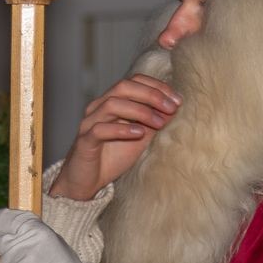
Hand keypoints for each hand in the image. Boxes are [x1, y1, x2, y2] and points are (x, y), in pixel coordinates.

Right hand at [49, 74, 180, 199]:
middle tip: (171, 108)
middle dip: (151, 95)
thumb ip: (154, 122)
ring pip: (112, 104)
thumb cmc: (113, 157)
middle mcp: (99, 107)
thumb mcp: (140, 138)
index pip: (134, 81)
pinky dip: (122, 129)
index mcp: (112, 101)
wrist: (87, 181)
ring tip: (159, 123)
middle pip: (123, 87)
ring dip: (140, 111)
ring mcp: (89, 122)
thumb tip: (175, 108)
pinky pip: (100, 129)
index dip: (157, 86)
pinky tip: (139, 133)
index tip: (177, 100)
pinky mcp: (84, 141)